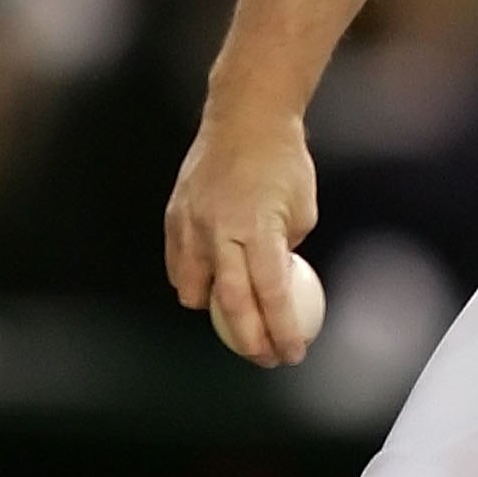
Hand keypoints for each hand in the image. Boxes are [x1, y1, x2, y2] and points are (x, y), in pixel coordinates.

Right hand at [164, 106, 320, 367]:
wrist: (244, 119)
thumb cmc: (284, 164)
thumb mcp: (303, 212)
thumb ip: (284, 252)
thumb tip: (279, 288)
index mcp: (259, 230)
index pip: (271, 296)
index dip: (282, 332)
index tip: (293, 353)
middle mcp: (220, 232)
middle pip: (231, 305)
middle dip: (250, 341)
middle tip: (267, 358)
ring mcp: (191, 225)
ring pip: (194, 290)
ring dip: (216, 314)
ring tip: (239, 323)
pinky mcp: (174, 218)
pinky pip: (179, 267)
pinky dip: (194, 285)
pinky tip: (210, 291)